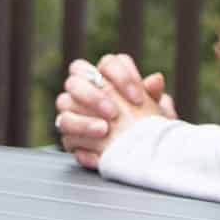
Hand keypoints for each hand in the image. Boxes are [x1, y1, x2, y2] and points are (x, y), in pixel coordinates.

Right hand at [54, 53, 175, 169]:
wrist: (141, 153)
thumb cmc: (144, 124)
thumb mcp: (153, 111)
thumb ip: (152, 94)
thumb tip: (155, 79)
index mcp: (106, 77)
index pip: (108, 63)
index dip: (121, 76)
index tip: (138, 98)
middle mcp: (84, 90)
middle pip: (75, 80)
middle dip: (93, 95)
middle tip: (114, 113)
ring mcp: (72, 112)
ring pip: (63, 105)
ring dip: (83, 120)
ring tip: (104, 131)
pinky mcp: (69, 137)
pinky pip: (67, 139)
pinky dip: (83, 148)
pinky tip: (98, 156)